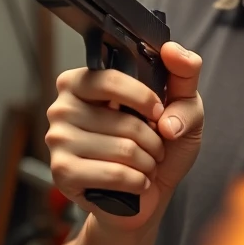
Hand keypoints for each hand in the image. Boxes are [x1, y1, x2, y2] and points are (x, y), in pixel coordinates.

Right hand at [45, 41, 203, 230]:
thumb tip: (174, 52)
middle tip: (154, 145)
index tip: (159, 112)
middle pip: (123, 120)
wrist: (151, 192)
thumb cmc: (163, 141)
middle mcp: (62, 108)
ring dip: (148, 161)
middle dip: (153, 138)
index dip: (146, 99)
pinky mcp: (63, 173)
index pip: (112, 80)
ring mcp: (58, 141)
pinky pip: (114, 173)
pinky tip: (136, 181)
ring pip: (123, 149)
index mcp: (83, 81)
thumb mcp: (184, 103)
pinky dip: (138, 180)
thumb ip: (185, 72)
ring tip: (146, 163)